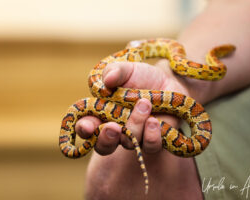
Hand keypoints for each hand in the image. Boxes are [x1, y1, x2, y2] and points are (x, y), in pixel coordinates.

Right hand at [76, 59, 200, 154]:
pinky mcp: (152, 141)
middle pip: (103, 146)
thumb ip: (115, 71)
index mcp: (100, 113)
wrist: (166, 82)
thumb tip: (108, 79)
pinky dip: (151, 136)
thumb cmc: (140, 76)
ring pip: (128, 143)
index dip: (84, 129)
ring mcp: (133, 138)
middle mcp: (114, 130)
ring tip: (145, 103)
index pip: (86, 126)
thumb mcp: (127, 70)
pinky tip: (154, 121)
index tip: (88, 126)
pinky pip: (149, 146)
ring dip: (135, 124)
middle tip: (113, 127)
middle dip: (106, 139)